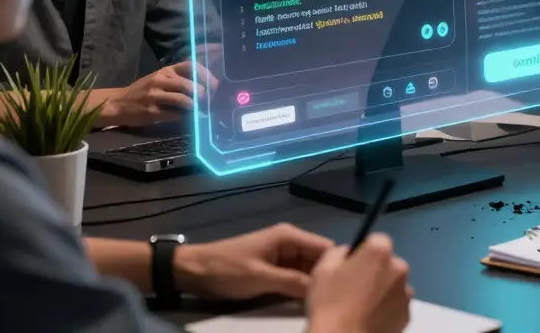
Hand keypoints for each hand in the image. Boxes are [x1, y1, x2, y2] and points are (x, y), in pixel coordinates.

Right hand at [96, 61, 216, 126]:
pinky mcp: (151, 111)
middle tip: (211, 102)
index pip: (190, 65)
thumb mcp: (160, 79)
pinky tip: (192, 119)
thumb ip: (179, 80)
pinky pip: (174, 114)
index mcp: (165, 71)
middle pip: (188, 84)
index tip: (215, 85)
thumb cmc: (143, 91)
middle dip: (203, 94)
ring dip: (196, 106)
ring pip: (183, 99)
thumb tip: (206, 89)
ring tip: (203, 111)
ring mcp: (155, 95)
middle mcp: (160, 80)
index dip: (205, 75)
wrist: (118, 103)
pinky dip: (187, 117)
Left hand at [174, 223, 332, 299]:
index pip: (326, 247)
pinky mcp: (274, 269)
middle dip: (327, 277)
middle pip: (319, 260)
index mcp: (289, 237)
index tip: (346, 285)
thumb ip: (292, 282)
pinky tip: (306, 302)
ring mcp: (282, 256)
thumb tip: (322, 289)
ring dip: (314, 285)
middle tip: (334, 298)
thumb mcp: (260, 278)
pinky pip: (295, 278)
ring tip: (324, 302)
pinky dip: (301, 289)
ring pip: (309, 271)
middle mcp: (290, 243)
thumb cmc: (227, 269)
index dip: (338, 265)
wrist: (194, 271)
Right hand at [306, 234, 411, 332]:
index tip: (353, 265)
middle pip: (388, 263)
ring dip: (383, 290)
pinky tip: (370, 318)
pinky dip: (387, 308)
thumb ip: (338, 252)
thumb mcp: (323, 268)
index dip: (364, 251)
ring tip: (363, 306)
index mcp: (380, 251)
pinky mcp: (407, 315)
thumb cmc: (330, 302)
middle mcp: (399, 268)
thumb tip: (348, 253)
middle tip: (356, 287)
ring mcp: (406, 293)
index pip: (377, 240)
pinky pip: (396, 305)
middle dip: (376, 270)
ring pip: (393, 285)